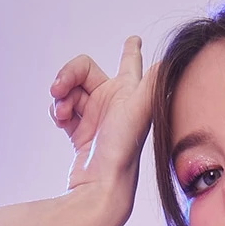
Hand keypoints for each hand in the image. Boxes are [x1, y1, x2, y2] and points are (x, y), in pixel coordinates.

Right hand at [49, 36, 159, 207]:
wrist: (103, 185)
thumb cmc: (122, 149)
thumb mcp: (139, 111)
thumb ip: (151, 85)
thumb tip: (167, 62)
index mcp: (129, 93)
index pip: (130, 64)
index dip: (131, 51)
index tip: (134, 40)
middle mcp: (114, 103)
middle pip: (83, 71)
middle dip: (67, 75)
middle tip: (57, 88)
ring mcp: (96, 117)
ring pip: (70, 91)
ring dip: (60, 96)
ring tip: (62, 113)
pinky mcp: (81, 132)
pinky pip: (63, 110)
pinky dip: (58, 111)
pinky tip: (60, 121)